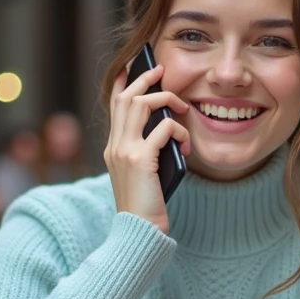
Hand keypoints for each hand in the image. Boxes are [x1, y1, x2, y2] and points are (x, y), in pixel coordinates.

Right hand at [104, 66, 190, 234]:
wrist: (138, 231)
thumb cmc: (146, 204)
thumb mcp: (143, 172)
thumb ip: (147, 149)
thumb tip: (166, 125)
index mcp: (113, 148)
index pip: (114, 105)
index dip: (123, 82)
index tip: (132, 67)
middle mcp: (115, 145)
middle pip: (126, 97)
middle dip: (145, 79)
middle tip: (161, 70)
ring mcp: (125, 151)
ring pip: (141, 104)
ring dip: (165, 99)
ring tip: (181, 107)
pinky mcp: (140, 159)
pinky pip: (162, 129)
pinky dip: (177, 130)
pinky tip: (186, 144)